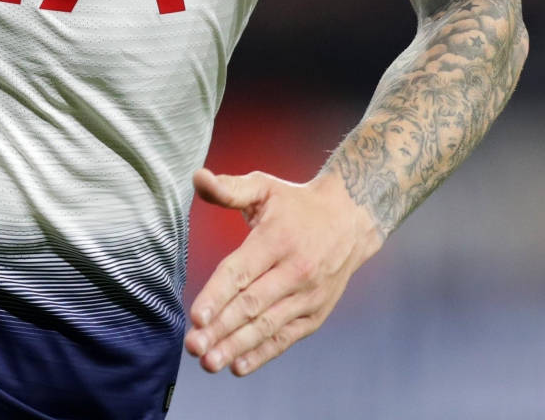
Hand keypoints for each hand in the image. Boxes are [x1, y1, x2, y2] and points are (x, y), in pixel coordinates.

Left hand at [183, 165, 381, 376]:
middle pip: (252, 305)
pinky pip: (286, 337)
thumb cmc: (297, 203)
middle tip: (194, 346)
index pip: (241, 272)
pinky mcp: (316, 314)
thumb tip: (197, 177)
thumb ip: (229, 188)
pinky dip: (263, 353)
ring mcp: (308, 296)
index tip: (196, 316)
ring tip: (209, 362)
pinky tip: (238, 366)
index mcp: (277, 239)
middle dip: (221, 328)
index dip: (217, 295)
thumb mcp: (264, 186)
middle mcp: (295, 271)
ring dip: (237, 346)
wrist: (351, 219)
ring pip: (267, 325)